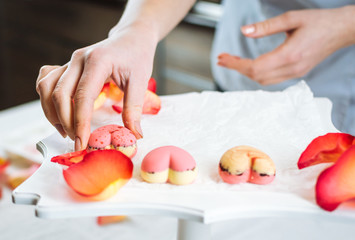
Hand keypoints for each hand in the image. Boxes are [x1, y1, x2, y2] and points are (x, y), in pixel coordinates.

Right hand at [36, 27, 156, 150]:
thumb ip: (134, 108)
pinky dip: (46, 99)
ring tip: (65, 131)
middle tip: (77, 141)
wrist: (131, 39)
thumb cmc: (137, 57)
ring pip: (45, 88)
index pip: (83, 97)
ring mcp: (70, 62)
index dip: (80, 123)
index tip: (81, 143)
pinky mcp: (67, 66)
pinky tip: (58, 112)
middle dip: (65, 123)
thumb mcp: (140, 81)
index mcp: (98, 62)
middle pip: (59, 94)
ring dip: (51, 113)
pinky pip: (45, 81)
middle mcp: (78, 60)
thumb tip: (134, 135)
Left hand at [217, 6, 354, 84]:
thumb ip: (266, 27)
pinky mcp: (297, 72)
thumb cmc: (320, 22)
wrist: (342, 30)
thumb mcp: (291, 18)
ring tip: (234, 61)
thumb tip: (244, 31)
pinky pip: (272, 79)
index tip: (223, 59)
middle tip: (223, 59)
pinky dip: (257, 73)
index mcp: (290, 55)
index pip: (255, 67)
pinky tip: (250, 64)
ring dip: (246, 72)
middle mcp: (292, 68)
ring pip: (263, 80)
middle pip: (256, 76)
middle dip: (237, 68)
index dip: (236, 65)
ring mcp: (295, 73)